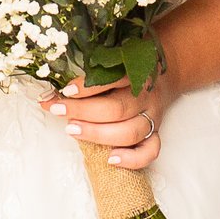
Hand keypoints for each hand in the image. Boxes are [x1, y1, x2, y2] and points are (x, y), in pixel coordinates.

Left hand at [44, 75, 169, 168]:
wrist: (165, 74)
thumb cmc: (129, 68)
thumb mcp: (115, 59)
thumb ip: (93, 68)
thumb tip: (54, 82)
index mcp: (136, 73)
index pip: (114, 80)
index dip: (89, 87)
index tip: (66, 91)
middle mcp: (145, 96)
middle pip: (117, 108)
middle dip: (83, 111)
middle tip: (58, 110)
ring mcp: (153, 117)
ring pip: (130, 132)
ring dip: (99, 134)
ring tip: (72, 130)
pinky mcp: (157, 134)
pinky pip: (150, 151)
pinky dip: (132, 159)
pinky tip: (111, 159)